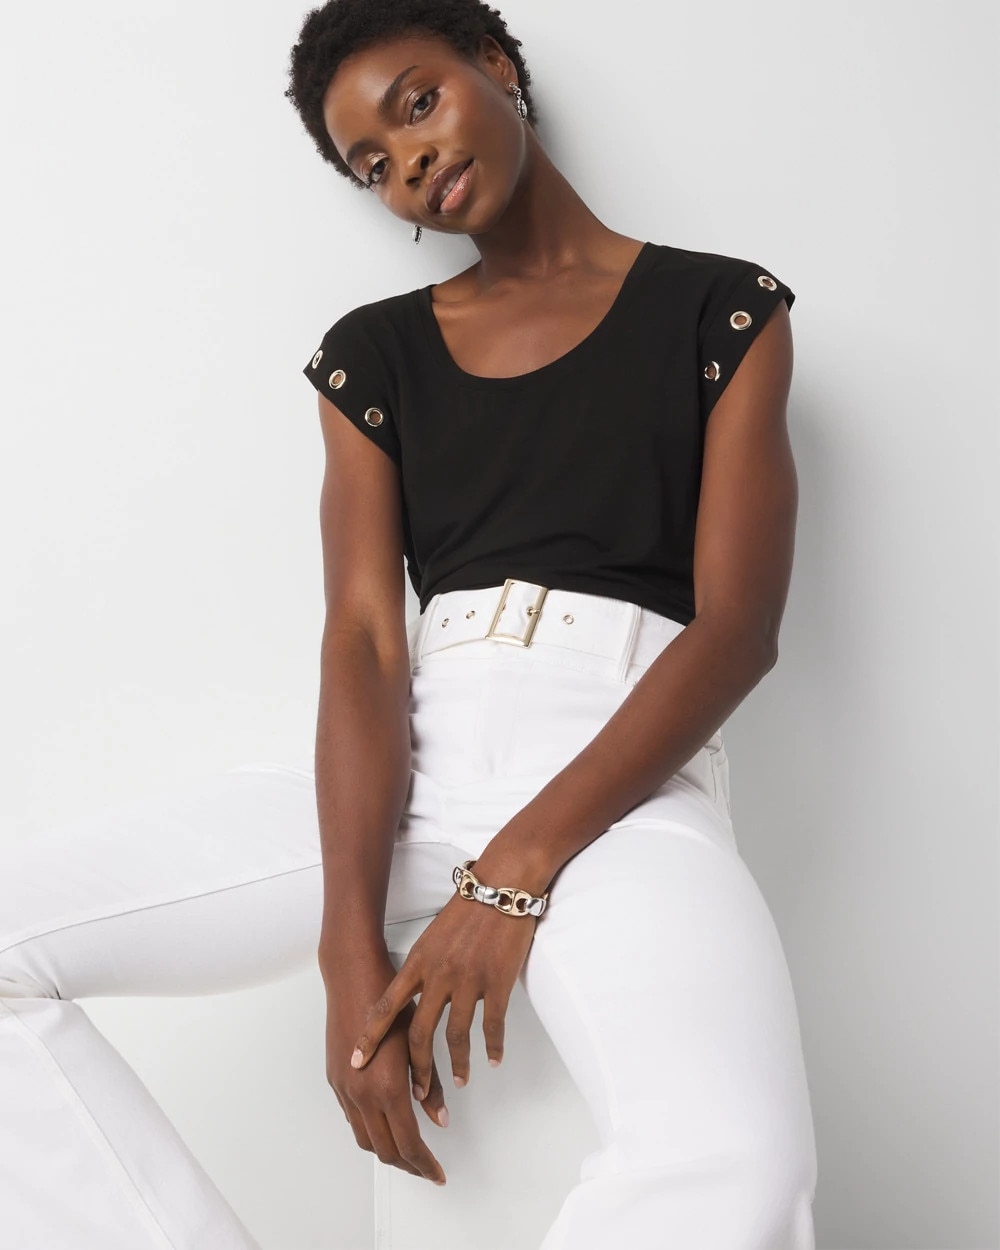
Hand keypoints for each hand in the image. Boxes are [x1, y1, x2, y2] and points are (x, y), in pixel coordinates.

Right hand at [322, 948, 448, 1185]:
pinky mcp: (335, 1080)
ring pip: (365, 1138)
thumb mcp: (419, 1041)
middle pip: (385, 1150)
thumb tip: (441, 1119)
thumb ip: (430, 1085)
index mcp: (387, 1087)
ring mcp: (345, 1089)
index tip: (437, 1174)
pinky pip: (352, 1119)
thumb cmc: (391, 1002)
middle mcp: (362, 1094)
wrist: (353, 978)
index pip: (409, 1143)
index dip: (425, 1164)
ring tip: (408, 1152)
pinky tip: (384, 1123)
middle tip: (427, 1170)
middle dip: (408, 1165)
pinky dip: (370, 1130)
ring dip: (387, 1151)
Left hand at [349, 886, 537, 1098]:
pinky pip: (492, 1026)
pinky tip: (494, 1059)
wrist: (501, 887)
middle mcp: (438, 975)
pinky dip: (493, 1048)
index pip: (386, 1006)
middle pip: (420, 1033)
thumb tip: (416, 994)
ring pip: (457, 1036)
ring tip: (459, 1081)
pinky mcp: (497, 983)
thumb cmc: (468, 909)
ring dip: (458, 1064)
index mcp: (418, 963)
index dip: (370, 1037)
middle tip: (417, 1092)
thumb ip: (423, 967)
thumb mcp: (433, 936)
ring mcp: (468, 981)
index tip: (356, 1062)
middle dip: (418, 1068)